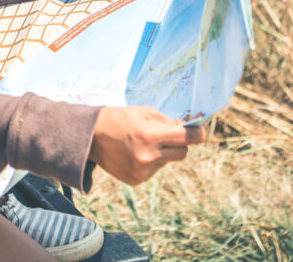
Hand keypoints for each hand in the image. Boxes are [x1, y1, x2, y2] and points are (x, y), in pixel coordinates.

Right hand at [88, 106, 205, 185]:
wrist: (91, 137)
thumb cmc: (120, 119)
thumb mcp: (145, 113)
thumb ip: (169, 121)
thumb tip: (192, 126)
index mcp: (151, 135)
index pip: (187, 138)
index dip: (198, 134)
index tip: (201, 132)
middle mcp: (148, 156)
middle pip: (182, 153)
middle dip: (179, 143)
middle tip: (167, 136)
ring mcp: (142, 170)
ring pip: (167, 162)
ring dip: (162, 153)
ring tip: (142, 144)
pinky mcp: (136, 179)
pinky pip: (155, 170)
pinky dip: (150, 162)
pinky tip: (135, 154)